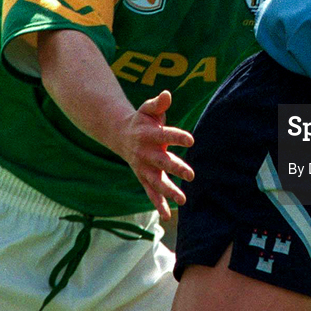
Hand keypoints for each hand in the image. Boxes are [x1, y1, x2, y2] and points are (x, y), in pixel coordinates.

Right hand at [119, 90, 194, 219]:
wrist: (120, 135)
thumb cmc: (142, 120)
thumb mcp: (147, 109)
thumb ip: (157, 103)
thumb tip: (167, 95)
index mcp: (148, 134)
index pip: (165, 135)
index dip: (177, 137)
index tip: (191, 140)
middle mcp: (145, 153)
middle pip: (162, 162)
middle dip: (176, 168)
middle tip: (191, 175)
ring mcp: (143, 167)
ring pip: (156, 181)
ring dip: (168, 191)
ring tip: (183, 200)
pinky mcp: (143, 177)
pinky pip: (150, 192)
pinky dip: (158, 204)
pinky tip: (167, 216)